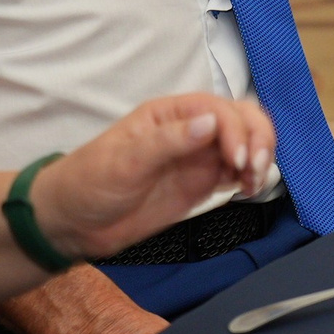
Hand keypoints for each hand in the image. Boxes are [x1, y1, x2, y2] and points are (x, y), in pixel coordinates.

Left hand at [30, 94, 277, 263]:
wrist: (73, 224)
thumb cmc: (90, 183)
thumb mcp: (124, 161)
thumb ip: (168, 142)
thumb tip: (211, 122)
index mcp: (171, 114)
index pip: (220, 109)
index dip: (237, 130)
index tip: (238, 161)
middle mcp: (191, 130)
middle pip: (242, 118)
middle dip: (258, 138)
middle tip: (255, 170)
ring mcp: (199, 156)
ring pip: (246, 143)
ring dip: (259, 157)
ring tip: (252, 184)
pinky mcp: (202, 183)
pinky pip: (237, 171)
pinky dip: (250, 177)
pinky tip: (246, 190)